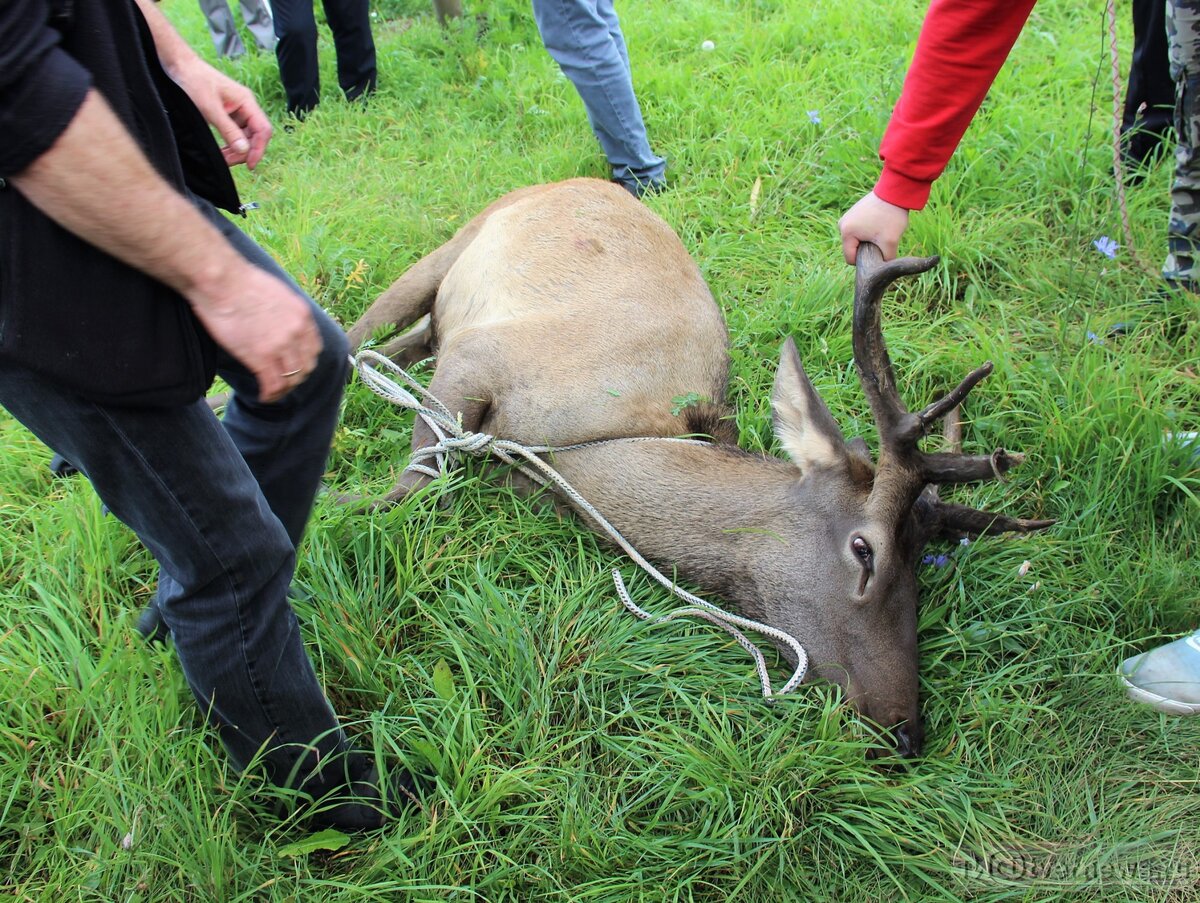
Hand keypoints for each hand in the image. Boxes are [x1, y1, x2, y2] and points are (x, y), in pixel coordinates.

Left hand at [168, 58, 272, 169]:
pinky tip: (221, 150)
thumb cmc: (194, 81)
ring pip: (245, 136)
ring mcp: (237, 110)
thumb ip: (228, 130)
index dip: (259, 149)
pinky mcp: (227, 113)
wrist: (179, 66)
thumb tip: (244, 150)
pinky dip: (229, 144)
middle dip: (245, 151)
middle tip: (228, 162)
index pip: (263, 130)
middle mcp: (245, 106)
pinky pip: (234, 133)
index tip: (250, 165)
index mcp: (247, 101)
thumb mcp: (210, 108)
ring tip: (222, 158)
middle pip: (255, 135)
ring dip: (236, 150)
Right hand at [190, 263, 322, 402]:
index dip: (305, 361)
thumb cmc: (239, 281)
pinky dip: (269, 394)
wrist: (220, 280)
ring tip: (273, 392)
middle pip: (306, 366)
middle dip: (296, 377)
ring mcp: (280, 345)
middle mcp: (297, 332)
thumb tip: (278, 322)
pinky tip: (263, 396)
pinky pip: (272, 384)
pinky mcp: (260, 357)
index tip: (294, 366)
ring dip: (283, 389)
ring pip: (291, 379)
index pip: (314, 348)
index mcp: (302, 315)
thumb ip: (284, 311)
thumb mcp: (276, 292)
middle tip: (284, 381)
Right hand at [838, 191, 909, 264]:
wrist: (895, 191)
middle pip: (852, 249)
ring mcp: (847, 217)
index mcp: (846, 232)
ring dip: (868, 240)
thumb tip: (884, 269)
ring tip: (881, 230)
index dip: (864, 261)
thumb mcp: (890, 242)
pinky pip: (858, 230)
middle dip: (866, 249)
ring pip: (856, 240)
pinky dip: (868, 231)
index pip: (850, 259)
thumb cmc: (891, 216)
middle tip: (881, 240)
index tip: (878, 252)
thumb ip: (885, 260)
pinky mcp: (853, 212)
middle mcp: (842, 224)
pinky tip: (879, 224)